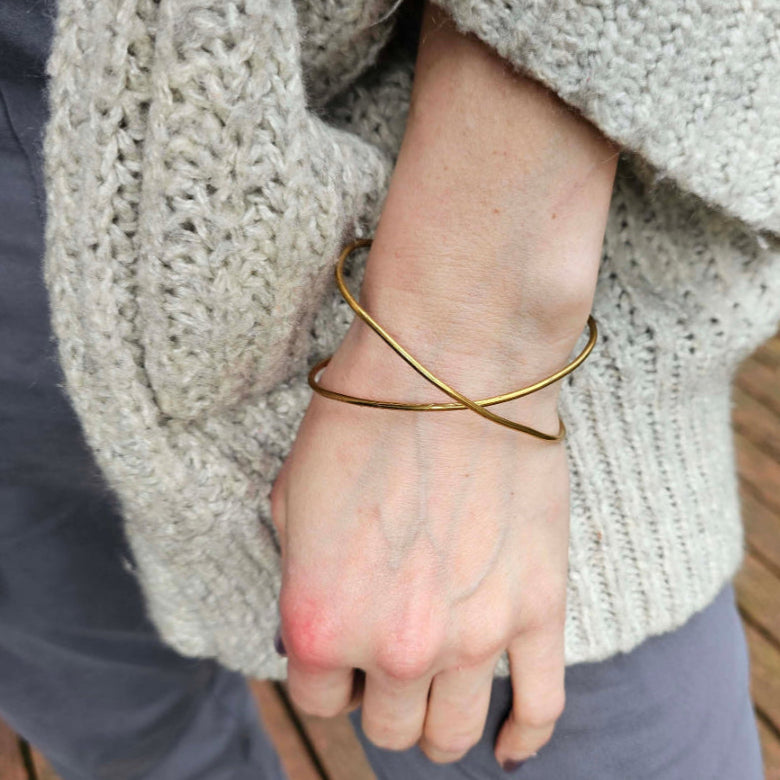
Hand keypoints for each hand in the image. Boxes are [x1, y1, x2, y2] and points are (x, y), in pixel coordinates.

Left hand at [272, 0, 616, 766]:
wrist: (453, 363)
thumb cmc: (363, 417)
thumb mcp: (293, 499)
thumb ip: (301, 580)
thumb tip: (319, 627)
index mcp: (321, 622)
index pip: (316, 702)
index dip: (327, 676)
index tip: (342, 653)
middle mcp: (395, 647)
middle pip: (386, 727)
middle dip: (380, 697)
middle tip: (388, 660)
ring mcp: (474, 637)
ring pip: (452, 734)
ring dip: (438, 722)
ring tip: (436, 693)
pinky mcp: (539, 611)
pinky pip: (541, 710)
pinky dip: (523, 738)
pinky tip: (509, 748)